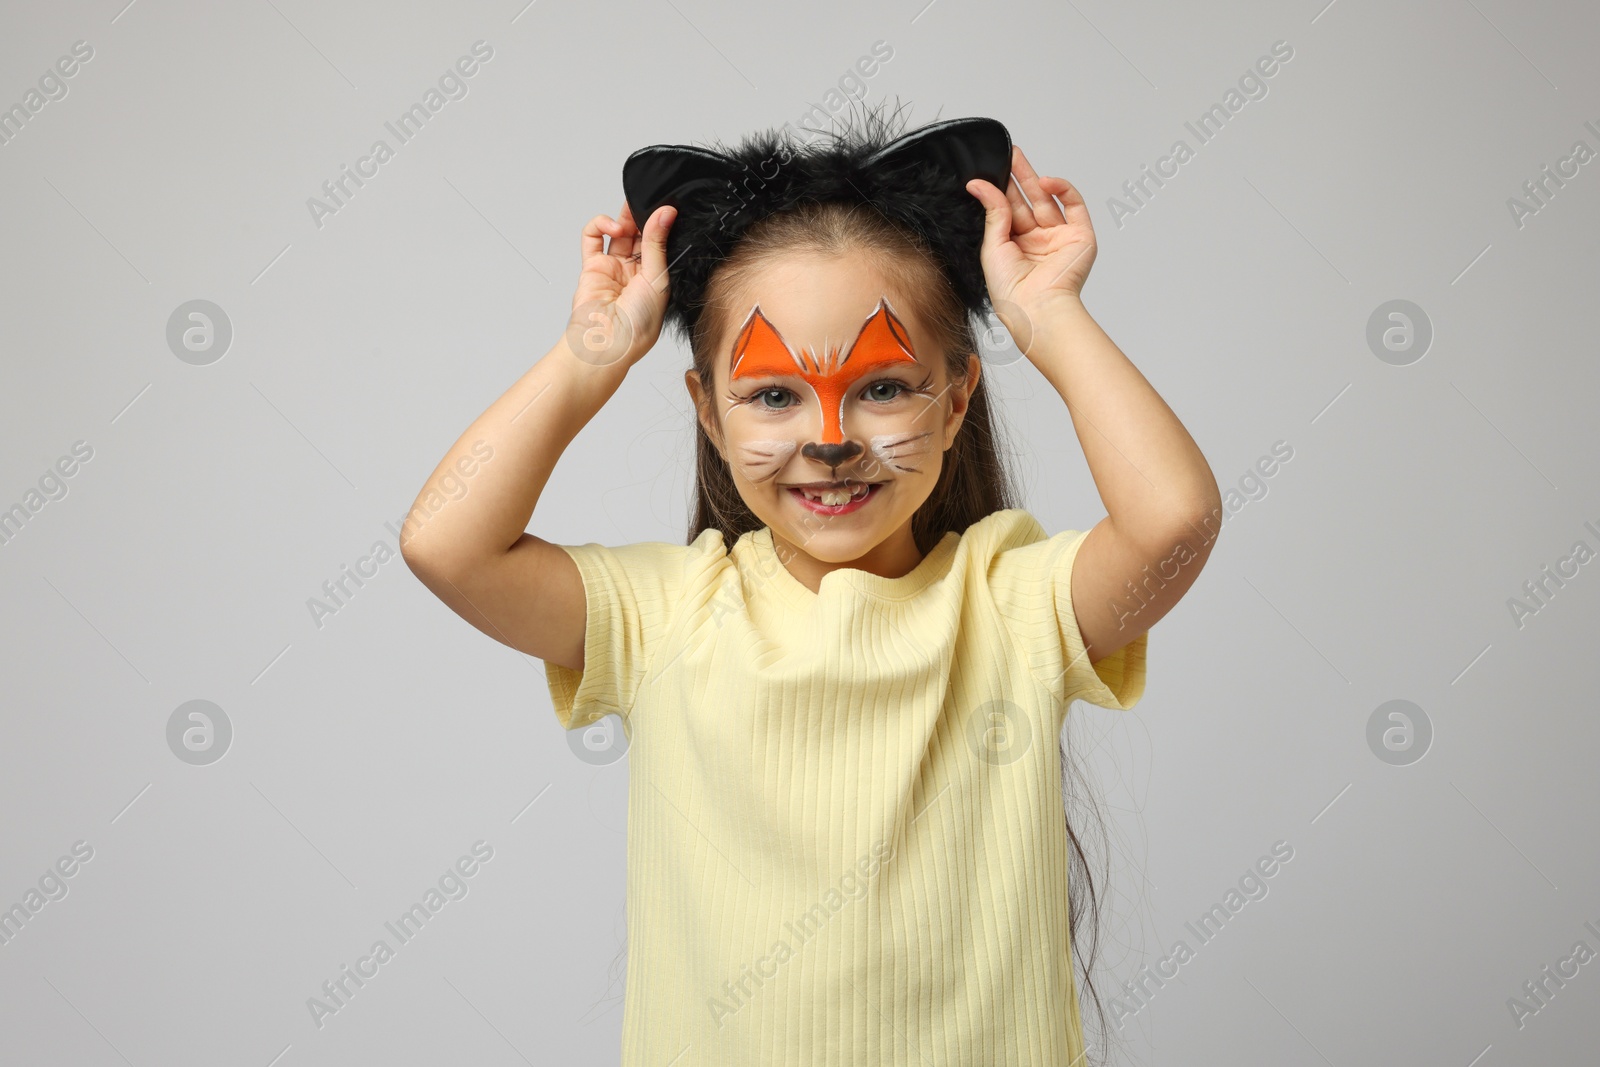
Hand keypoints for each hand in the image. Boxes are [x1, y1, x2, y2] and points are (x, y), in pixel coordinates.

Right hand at [568, 201, 675, 366]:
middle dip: (644, 217)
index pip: (661, 244)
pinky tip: (613, 226)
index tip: (668, 208)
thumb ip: (657, 244)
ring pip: (619, 233)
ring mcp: (614, 269)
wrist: (607, 342)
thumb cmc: (638, 325)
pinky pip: (593, 238)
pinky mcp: (592, 267)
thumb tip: (665, 213)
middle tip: (649, 201)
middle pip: (641, 235)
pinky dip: (601, 225)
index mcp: (657, 279)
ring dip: (625, 218)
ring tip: (631, 215)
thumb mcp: (657, 280)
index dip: (663, 226)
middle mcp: (636, 273)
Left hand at [966, 145, 1095, 325]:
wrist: (1037, 309)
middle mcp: (1038, 242)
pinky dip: (1061, 189)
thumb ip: (993, 213)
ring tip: (1017, 158)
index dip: (999, 191)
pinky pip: (1073, 205)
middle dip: (1016, 178)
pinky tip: (1044, 182)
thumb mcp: (993, 247)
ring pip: (1047, 200)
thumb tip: (979, 185)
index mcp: (1016, 248)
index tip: (987, 172)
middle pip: (1027, 202)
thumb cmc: (1011, 292)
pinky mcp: (1080, 236)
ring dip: (1033, 178)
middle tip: (1007, 155)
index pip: (1008, 212)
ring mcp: (1059, 238)